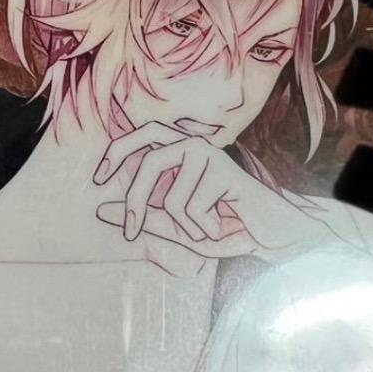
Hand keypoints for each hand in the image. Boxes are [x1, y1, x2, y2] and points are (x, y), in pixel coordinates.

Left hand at [93, 121, 328, 261]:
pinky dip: (204, 228)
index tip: (98, 180)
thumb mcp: (179, 228)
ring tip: (210, 227)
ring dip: (187, 227)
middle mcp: (194, 147)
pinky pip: (192, 208)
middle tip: (130, 232)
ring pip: (172, 198)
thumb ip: (145, 218)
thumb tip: (101, 210)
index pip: (141, 136)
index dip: (117, 151)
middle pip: (148, 162)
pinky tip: (225, 224)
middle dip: (136, 200)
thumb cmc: (228, 228)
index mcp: (180, 154)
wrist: (274, 235)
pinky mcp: (224, 171)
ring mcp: (210, 156)